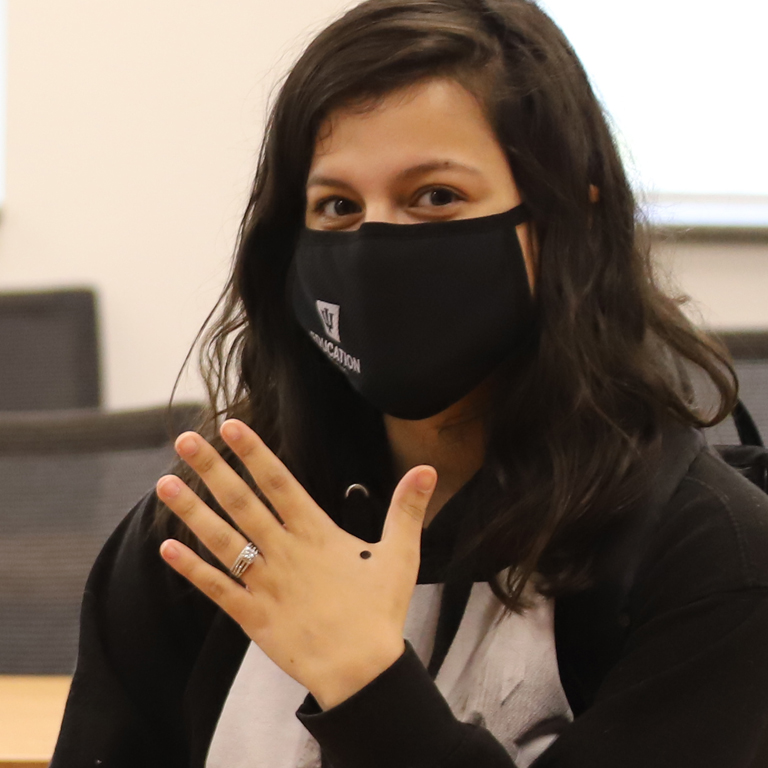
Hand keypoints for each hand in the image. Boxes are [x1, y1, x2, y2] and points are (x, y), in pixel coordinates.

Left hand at [156, 419, 436, 709]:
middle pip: (242, 502)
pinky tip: (165, 550)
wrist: (361, 671)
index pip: (280, 482)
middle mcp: (284, 552)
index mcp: (316, 534)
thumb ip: (407, 509)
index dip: (255, 453)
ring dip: (191, 511)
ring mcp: (265, 584)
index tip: (231, 426)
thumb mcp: (401, 555)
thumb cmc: (380, 611)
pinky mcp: (252, 615)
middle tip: (184, 440)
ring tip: (165, 484)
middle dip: (212, 469)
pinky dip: (191, 570)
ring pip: (221, 540)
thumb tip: (428, 470)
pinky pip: (216, 589)